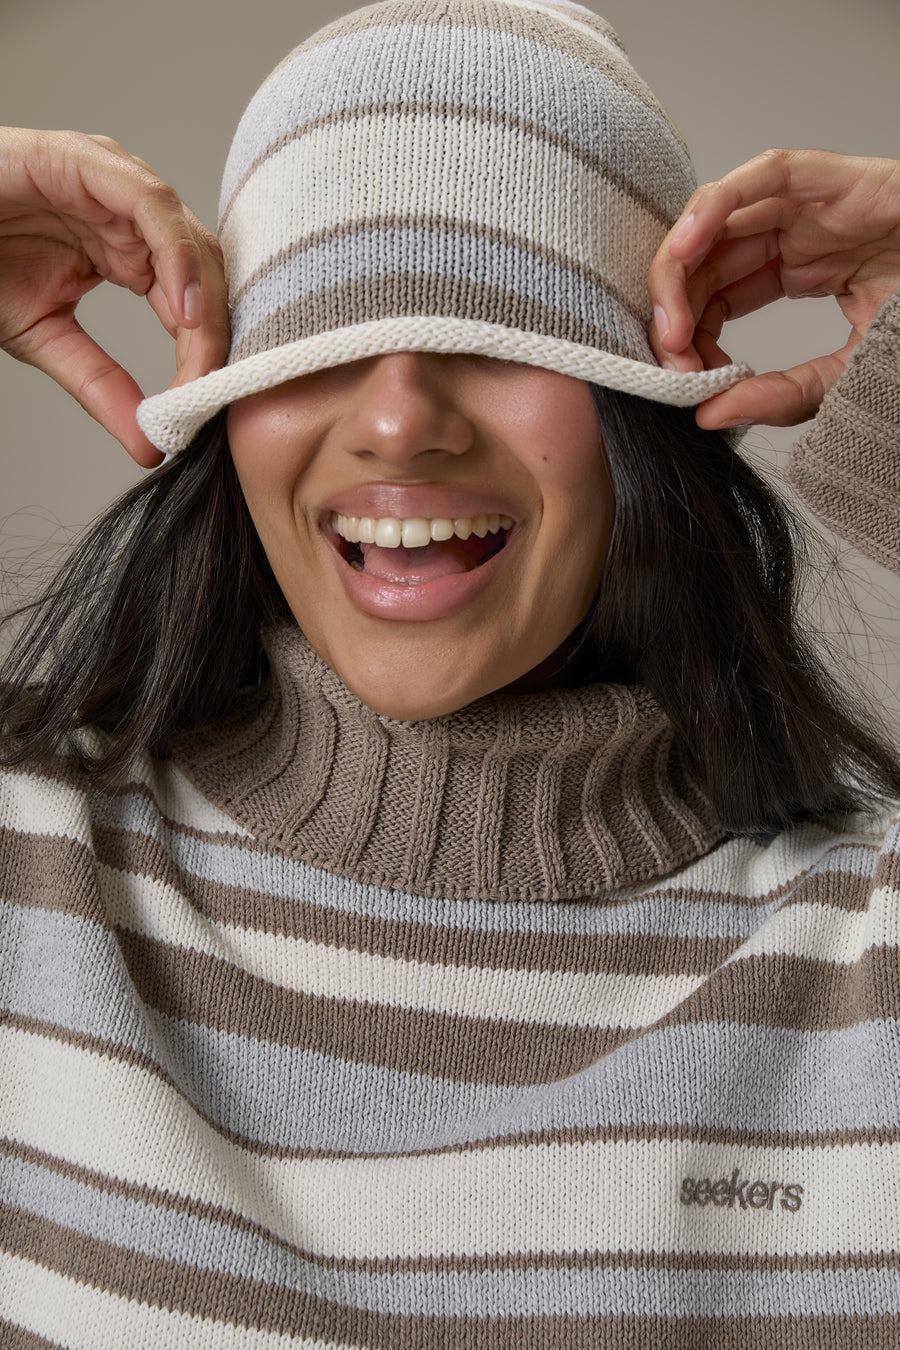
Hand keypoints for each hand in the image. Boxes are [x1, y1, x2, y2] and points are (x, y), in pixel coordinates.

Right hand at [0, 127, 228, 464]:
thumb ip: (100, 386)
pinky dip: (176, 256)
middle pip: (204, 273)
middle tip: (211, 391)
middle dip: (214, 334)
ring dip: (203, 303)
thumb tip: (148, 447)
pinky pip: (153, 205)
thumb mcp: (46, 338)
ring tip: (201, 357)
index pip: (192, 303)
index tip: (207, 404)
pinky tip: (181, 307)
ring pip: (189, 240)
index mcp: (131, 252)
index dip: (207, 354)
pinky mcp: (91, 159)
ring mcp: (116, 183)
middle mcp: (133, 215)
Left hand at [647, 149, 899, 428]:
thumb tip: (706, 417)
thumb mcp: (846, 376)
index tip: (680, 378)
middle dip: (675, 306)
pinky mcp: (830, 175)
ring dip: (680, 266)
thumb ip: (781, 396)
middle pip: (707, 259)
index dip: (691, 336)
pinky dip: (714, 207)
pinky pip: (760, 176)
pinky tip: (685, 250)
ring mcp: (808, 202)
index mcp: (795, 271)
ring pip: (718, 218)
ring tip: (671, 319)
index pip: (718, 298)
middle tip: (666, 354)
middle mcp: (793, 232)